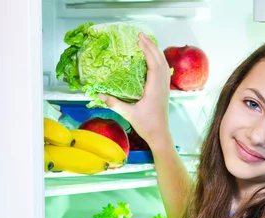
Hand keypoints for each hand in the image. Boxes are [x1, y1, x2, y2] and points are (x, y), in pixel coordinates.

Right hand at [99, 32, 171, 148]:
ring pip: (164, 65)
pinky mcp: (164, 90)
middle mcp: (162, 86)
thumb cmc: (147, 125)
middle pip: (160, 60)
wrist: (160, 135)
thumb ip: (114, 104)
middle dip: (151, 46)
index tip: (139, 40)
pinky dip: (158, 60)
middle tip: (141, 34)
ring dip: (156, 52)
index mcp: (155, 89)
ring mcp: (165, 88)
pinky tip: (151, 57)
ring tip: (146, 41)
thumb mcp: (129, 114)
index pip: (154, 64)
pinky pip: (163, 71)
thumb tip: (99, 95)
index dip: (147, 50)